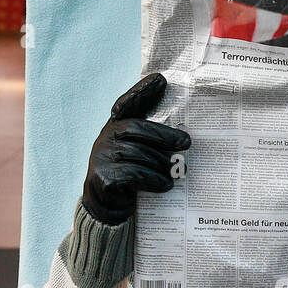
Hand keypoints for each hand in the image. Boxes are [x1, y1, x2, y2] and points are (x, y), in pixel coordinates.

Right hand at [82, 73, 190, 225]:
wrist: (107, 208)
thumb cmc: (129, 177)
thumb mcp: (138, 154)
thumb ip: (151, 141)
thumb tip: (184, 136)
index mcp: (114, 128)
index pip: (127, 104)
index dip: (141, 91)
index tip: (160, 79)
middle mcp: (104, 138)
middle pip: (136, 128)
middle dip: (164, 135)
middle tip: (186, 142)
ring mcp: (101, 157)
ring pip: (138, 154)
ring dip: (161, 164)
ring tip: (177, 172)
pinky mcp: (103, 178)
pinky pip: (134, 174)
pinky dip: (153, 179)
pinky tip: (165, 184)